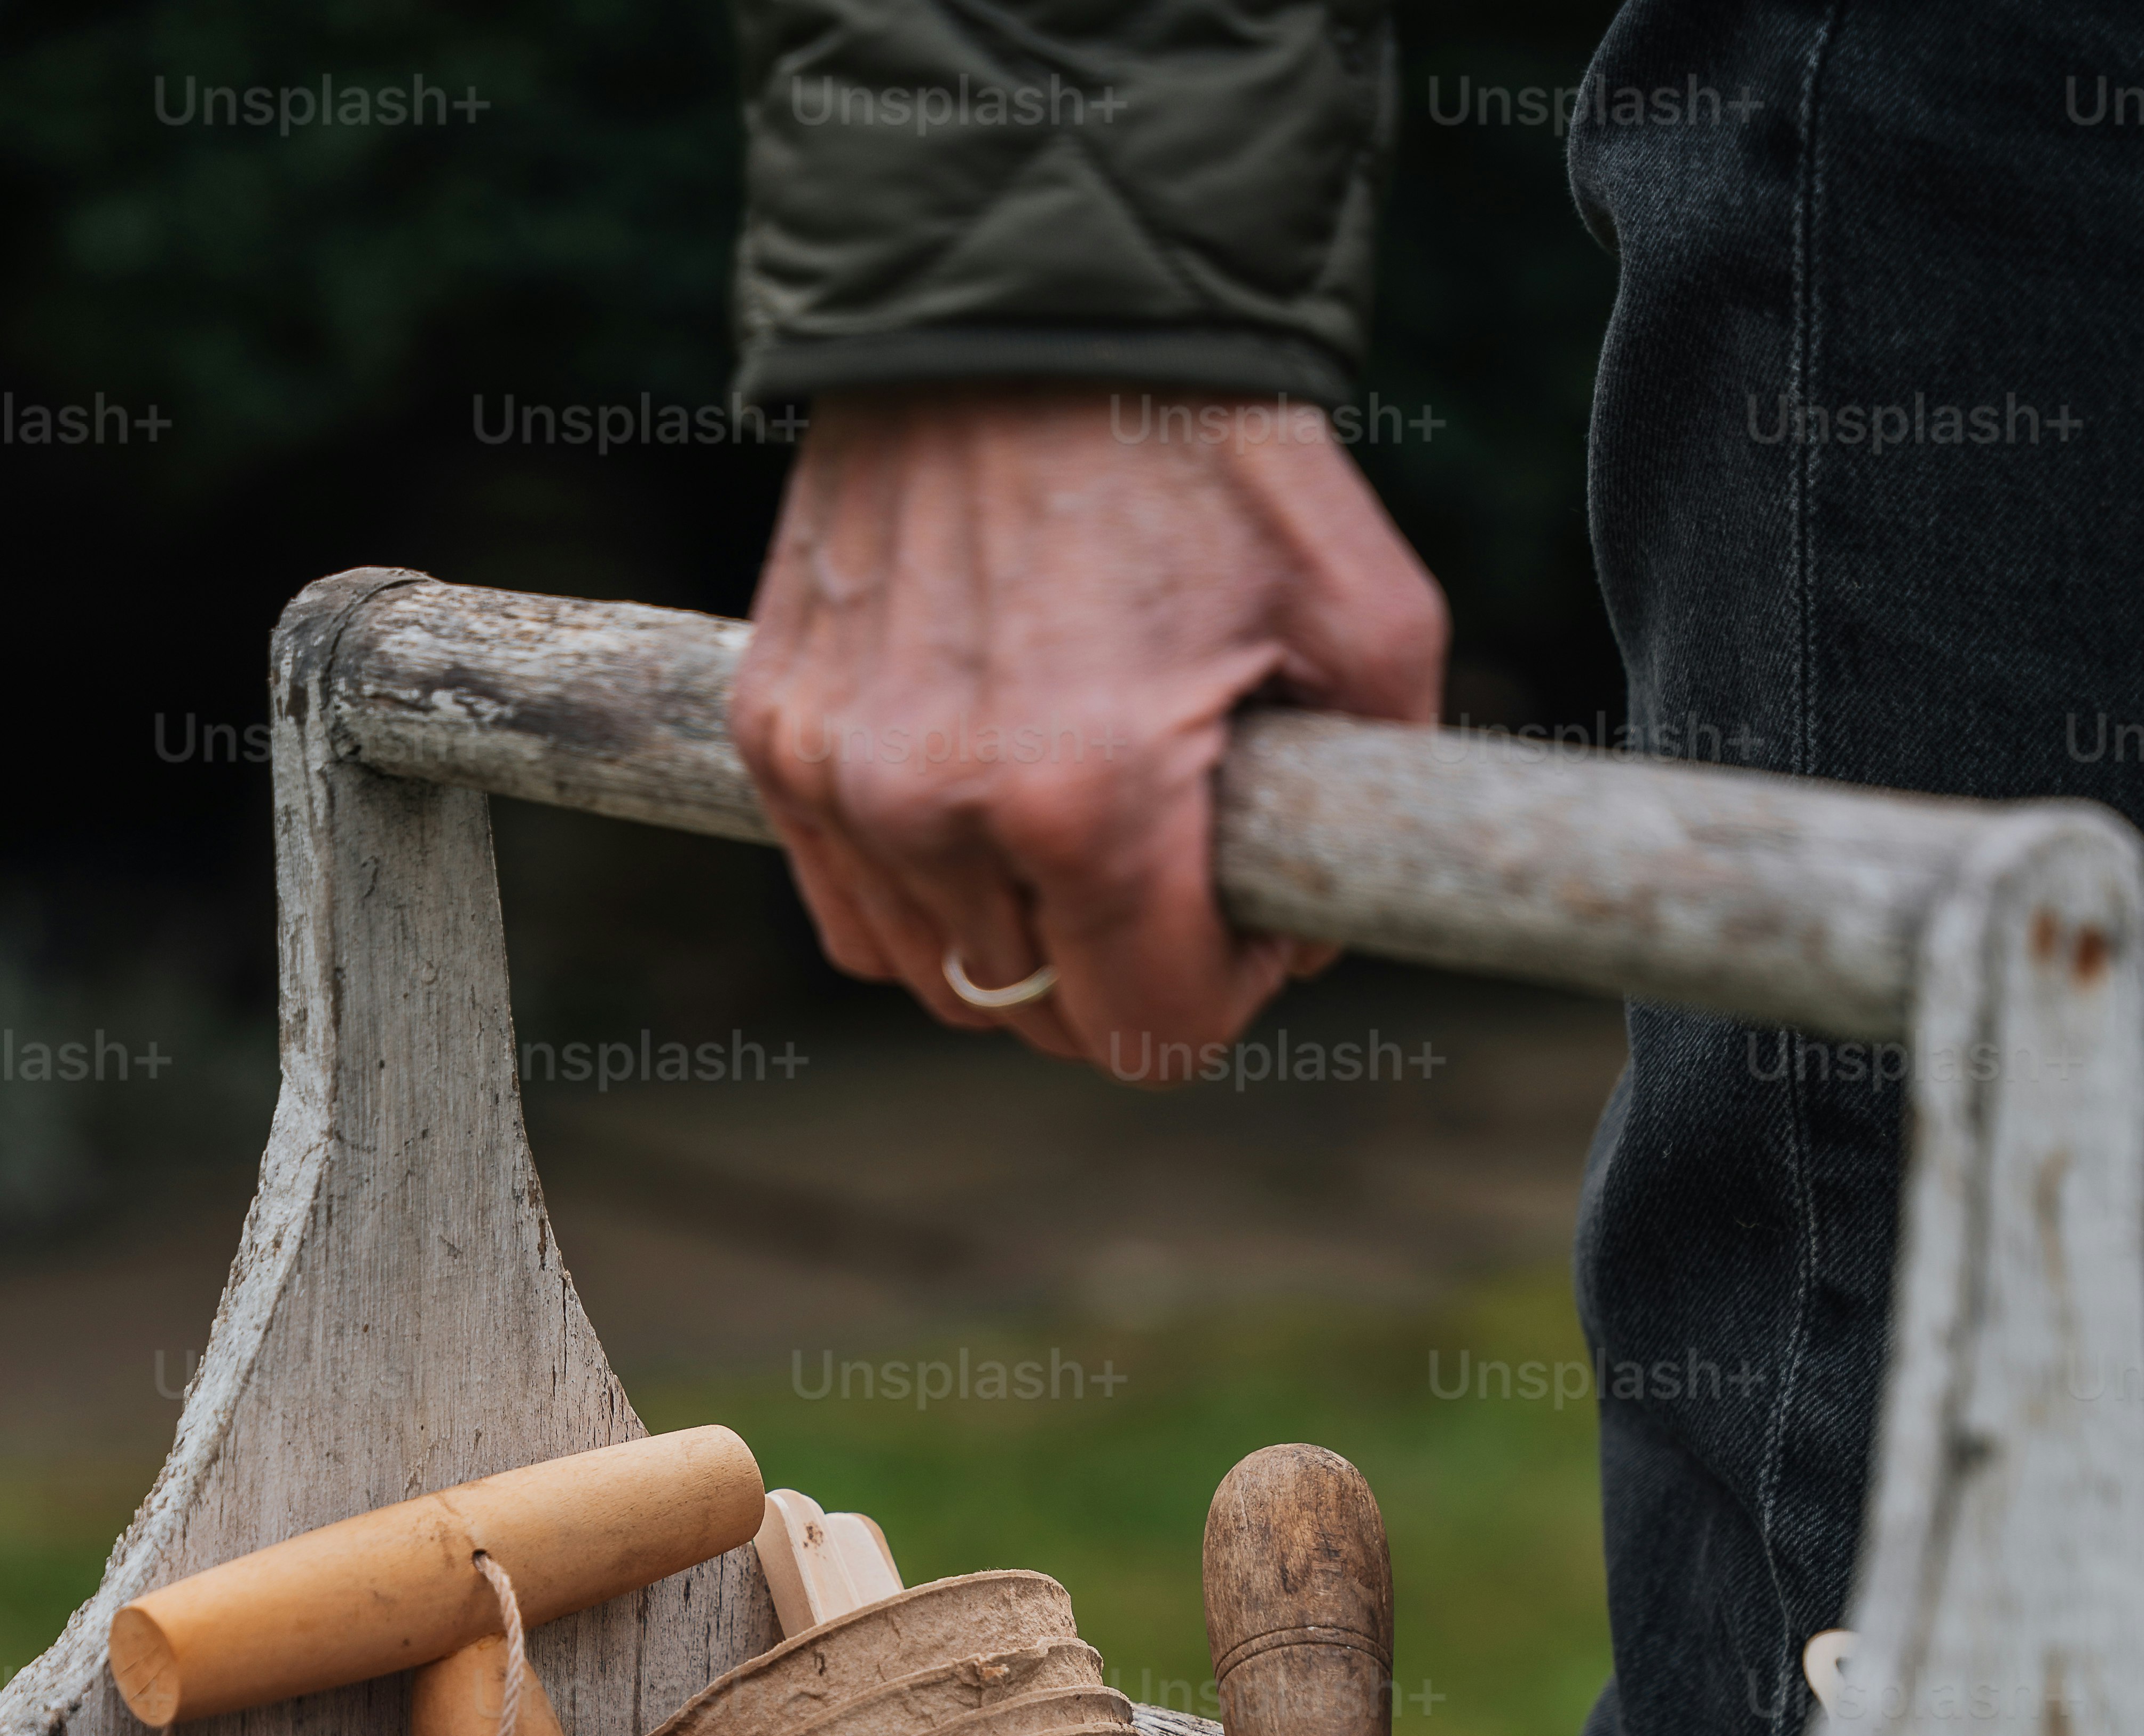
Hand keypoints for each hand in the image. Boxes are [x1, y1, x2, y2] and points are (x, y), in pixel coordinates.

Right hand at [731, 383, 1446, 1080]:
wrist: (1022, 296)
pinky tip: (983, 797)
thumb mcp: (1367, 617)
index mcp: (1086, 800)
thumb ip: (1369, 808)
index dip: (1224, 997)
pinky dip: (921, 890)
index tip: (1246, 912)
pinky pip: (852, 910)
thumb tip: (1295, 937)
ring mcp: (837, 780)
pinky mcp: (774, 739)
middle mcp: (938, 811)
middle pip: (1039, 1016)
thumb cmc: (1208, 446)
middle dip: (1122, 966)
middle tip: (1170, 852)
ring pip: (941, 977)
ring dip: (1018, 935)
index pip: (1151, 1031)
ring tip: (1076, 813)